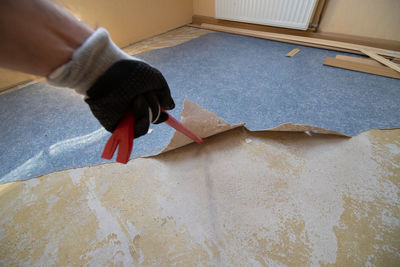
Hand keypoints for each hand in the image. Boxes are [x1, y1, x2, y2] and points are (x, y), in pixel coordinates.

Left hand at [47, 28, 174, 137]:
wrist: (109, 71)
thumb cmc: (131, 72)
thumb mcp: (155, 79)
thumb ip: (165, 93)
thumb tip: (170, 108)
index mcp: (139, 97)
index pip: (153, 112)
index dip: (161, 115)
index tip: (165, 114)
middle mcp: (131, 108)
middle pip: (152, 118)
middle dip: (153, 106)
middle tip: (144, 94)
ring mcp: (123, 117)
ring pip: (145, 124)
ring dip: (146, 111)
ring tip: (137, 97)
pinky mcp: (115, 125)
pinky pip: (135, 133)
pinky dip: (140, 122)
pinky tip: (135, 105)